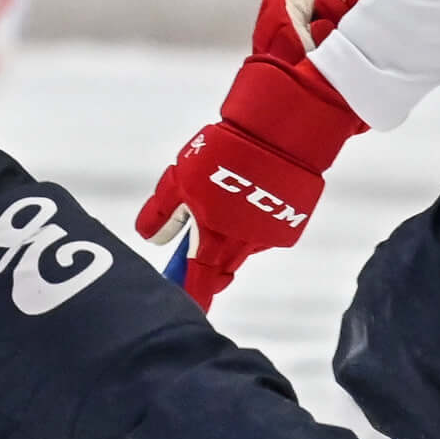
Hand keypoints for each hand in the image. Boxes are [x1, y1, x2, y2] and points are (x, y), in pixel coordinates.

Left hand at [135, 54, 365, 308]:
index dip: (189, 297)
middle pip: (220, 270)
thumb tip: (151, 238)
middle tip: (194, 239)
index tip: (179, 304)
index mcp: (214, 242)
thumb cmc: (224, 155)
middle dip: (206, 263)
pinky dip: (253, 220)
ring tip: (226, 194)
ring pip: (241, 247)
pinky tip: (250, 190)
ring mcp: (269, 236)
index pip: (199, 286)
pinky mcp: (288, 222)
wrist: (280, 134)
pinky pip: (263, 230)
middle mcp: (244, 248)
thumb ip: (162, 214)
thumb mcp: (178, 180)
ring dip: (230, 236)